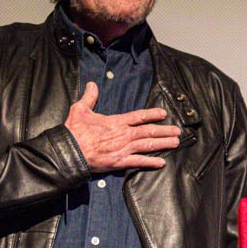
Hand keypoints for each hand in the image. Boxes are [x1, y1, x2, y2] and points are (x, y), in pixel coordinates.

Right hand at [65, 82, 179, 172]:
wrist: (69, 151)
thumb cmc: (74, 131)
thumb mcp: (80, 109)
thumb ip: (89, 97)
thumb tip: (92, 84)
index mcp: (116, 122)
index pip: (138, 116)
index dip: (152, 114)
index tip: (163, 114)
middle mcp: (123, 135)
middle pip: (148, 131)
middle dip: (164, 131)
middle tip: (177, 131)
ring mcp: (123, 149)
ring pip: (148, 145)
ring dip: (163, 144)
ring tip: (175, 143)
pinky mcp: (119, 162)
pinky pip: (139, 162)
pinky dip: (151, 163)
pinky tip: (161, 163)